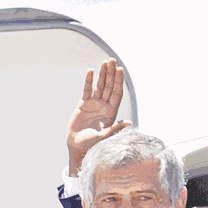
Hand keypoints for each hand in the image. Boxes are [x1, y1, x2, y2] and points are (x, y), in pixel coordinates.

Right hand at [67, 59, 130, 174]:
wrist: (78, 147)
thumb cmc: (92, 144)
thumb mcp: (104, 136)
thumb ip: (115, 128)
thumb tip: (129, 123)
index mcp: (111, 112)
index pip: (117, 93)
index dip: (118, 81)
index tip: (120, 69)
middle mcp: (104, 106)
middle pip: (109, 86)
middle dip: (111, 73)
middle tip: (112, 60)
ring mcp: (94, 104)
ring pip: (100, 86)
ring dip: (102, 74)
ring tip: (105, 62)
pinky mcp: (84, 104)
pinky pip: (87, 90)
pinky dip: (89, 81)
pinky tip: (91, 71)